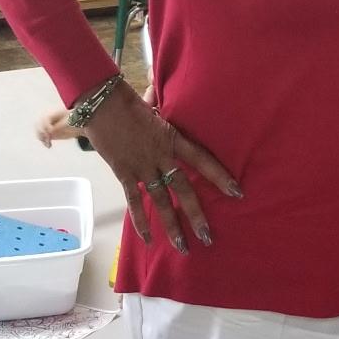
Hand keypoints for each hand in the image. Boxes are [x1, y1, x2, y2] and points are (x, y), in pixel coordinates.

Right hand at [41, 79, 241, 251]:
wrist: (100, 102)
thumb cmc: (127, 100)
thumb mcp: (153, 106)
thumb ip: (161, 108)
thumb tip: (161, 92)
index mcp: (173, 138)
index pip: (203, 160)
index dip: (220, 177)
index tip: (237, 192)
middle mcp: (161, 156)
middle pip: (184, 189)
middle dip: (197, 215)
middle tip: (209, 236)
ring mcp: (142, 166)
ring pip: (162, 201)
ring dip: (172, 226)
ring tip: (183, 247)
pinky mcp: (124, 172)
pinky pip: (135, 200)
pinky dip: (141, 220)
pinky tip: (147, 239)